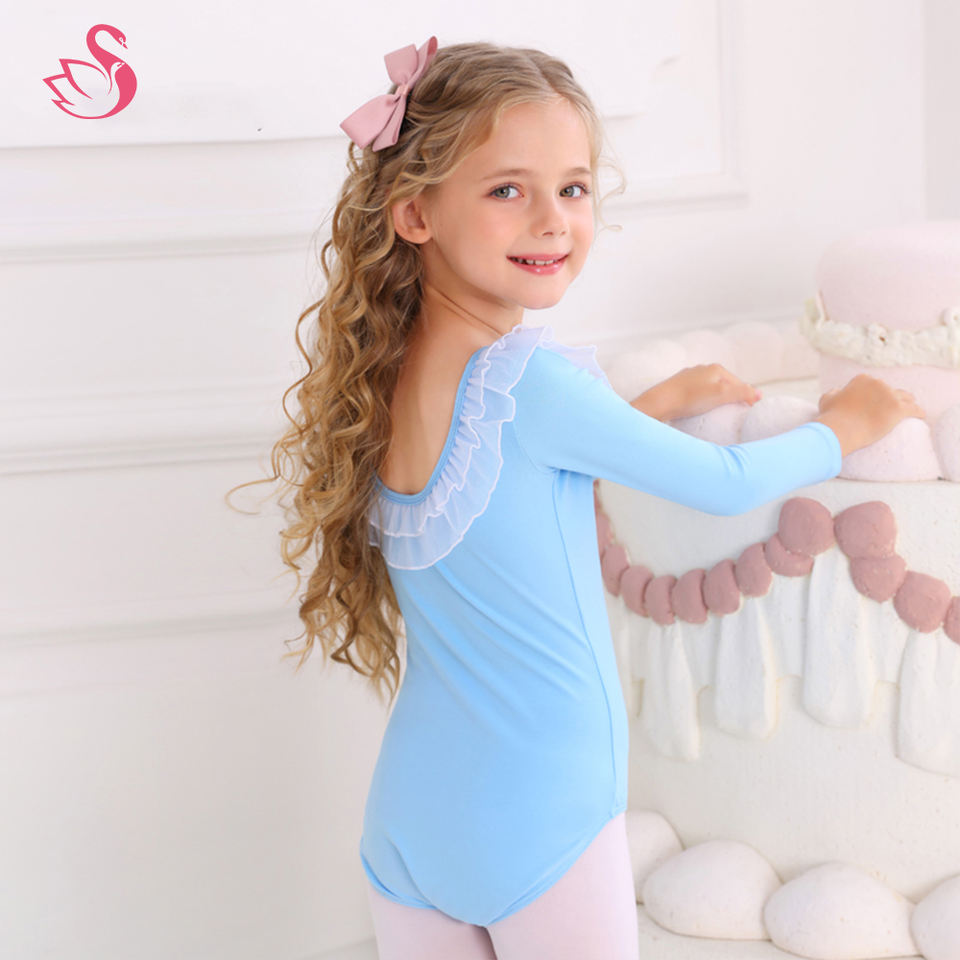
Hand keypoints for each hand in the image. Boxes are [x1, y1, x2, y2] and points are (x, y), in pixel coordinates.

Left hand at [631, 363, 760, 420]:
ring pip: (710, 389)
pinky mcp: (679, 387)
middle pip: (725, 384)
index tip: (750, 411)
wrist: (660, 402)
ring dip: (716, 399)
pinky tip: (699, 409)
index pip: (739, 383)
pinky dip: (702, 401)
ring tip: (718, 413)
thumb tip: (759, 393)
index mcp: (715, 368)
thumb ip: (742, 392)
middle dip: (732, 397)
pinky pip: (697, 393)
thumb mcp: (721, 394)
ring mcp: (689, 377)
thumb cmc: (691, 398)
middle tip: (735, 413)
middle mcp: (702, 369)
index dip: (746, 397)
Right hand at [815, 374, 925, 456]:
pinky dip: (919, 412)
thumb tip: (839, 390)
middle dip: (891, 398)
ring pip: (905, 397)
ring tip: (909, 409)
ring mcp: (890, 395)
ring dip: (908, 402)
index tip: (874, 403)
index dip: (874, 394)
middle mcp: (878, 383)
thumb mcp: (826, 399)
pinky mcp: (899, 409)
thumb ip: (834, 392)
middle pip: (890, 390)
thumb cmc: (832, 417)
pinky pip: (914, 409)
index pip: (874, 384)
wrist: (840, 430)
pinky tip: (921, 416)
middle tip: (891, 409)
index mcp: (862, 379)